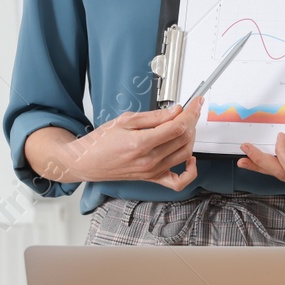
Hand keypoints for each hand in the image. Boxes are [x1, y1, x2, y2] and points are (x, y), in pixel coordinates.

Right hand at [45, 98, 202, 188]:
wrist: (87, 162)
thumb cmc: (101, 141)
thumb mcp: (125, 120)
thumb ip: (153, 116)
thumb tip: (175, 111)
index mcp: (141, 143)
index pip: (177, 126)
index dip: (191, 112)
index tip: (196, 103)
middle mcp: (149, 160)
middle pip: (184, 139)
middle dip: (191, 121)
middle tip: (190, 110)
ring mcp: (152, 171)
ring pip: (185, 154)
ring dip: (191, 138)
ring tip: (185, 126)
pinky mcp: (152, 178)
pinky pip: (179, 182)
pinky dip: (190, 171)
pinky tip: (189, 158)